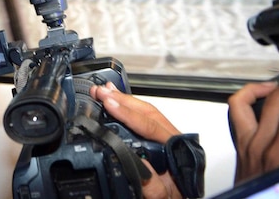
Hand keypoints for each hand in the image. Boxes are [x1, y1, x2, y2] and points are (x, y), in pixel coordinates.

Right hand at [90, 82, 182, 198]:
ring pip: (145, 111)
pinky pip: (142, 118)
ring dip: (123, 100)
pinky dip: (127, 107)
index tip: (109, 104)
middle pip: (147, 111)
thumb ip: (153, 185)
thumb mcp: (163, 197)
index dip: (127, 113)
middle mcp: (173, 139)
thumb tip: (138, 163)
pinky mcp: (157, 140)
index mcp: (178, 152)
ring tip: (103, 90)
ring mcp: (166, 137)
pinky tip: (115, 99)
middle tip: (100, 92)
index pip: (150, 126)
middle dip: (122, 99)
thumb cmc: (172, 198)